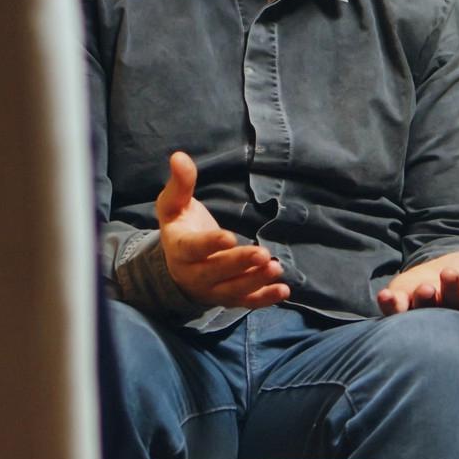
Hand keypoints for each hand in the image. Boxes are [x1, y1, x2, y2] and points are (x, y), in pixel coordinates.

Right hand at [156, 151, 288, 309]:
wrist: (177, 264)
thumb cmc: (180, 227)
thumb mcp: (174, 205)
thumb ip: (180, 184)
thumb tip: (179, 156)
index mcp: (181, 248)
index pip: (194, 248)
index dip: (211, 244)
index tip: (229, 237)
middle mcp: (194, 274)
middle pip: (216, 272)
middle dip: (239, 264)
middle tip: (262, 254)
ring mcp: (211, 290)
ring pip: (232, 290)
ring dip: (255, 282)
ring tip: (276, 268)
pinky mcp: (228, 298)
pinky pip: (245, 302)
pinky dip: (264, 299)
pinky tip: (284, 290)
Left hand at [376, 247, 458, 315]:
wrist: (442, 281)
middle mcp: (451, 308)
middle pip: (452, 303)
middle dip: (451, 291)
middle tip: (450, 276)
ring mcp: (426, 309)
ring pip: (425, 309)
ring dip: (423, 300)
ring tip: (425, 289)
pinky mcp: (404, 305)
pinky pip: (396, 310)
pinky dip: (391, 305)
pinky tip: (387, 296)